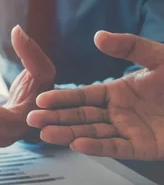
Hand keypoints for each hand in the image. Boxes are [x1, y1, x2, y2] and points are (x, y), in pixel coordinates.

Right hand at [28, 31, 163, 159]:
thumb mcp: (159, 57)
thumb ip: (129, 46)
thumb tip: (98, 36)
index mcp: (118, 92)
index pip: (82, 97)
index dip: (62, 98)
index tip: (42, 98)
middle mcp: (119, 113)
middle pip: (81, 117)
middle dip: (56, 118)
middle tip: (33, 119)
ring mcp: (129, 131)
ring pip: (92, 133)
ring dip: (68, 134)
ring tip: (46, 133)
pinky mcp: (143, 148)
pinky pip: (116, 148)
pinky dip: (97, 147)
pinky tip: (78, 144)